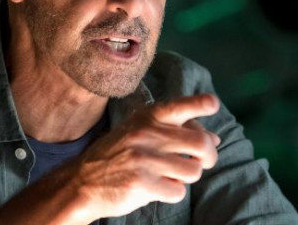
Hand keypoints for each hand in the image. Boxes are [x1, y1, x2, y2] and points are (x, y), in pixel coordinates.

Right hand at [64, 93, 220, 221]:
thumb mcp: (140, 133)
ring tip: (169, 176)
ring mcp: (145, 158)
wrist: (82, 182)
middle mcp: (147, 133)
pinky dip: (172, 193)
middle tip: (202, 161)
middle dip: (209, 156)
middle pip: (201, 143)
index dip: (202, 104)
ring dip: (186, 177)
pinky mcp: (143, 183)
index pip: (181, 106)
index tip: (212, 104)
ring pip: (193, 170)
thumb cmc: (117, 156)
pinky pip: (178, 191)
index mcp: (147, 117)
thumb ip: (175, 132)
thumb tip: (215, 138)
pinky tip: (156, 188)